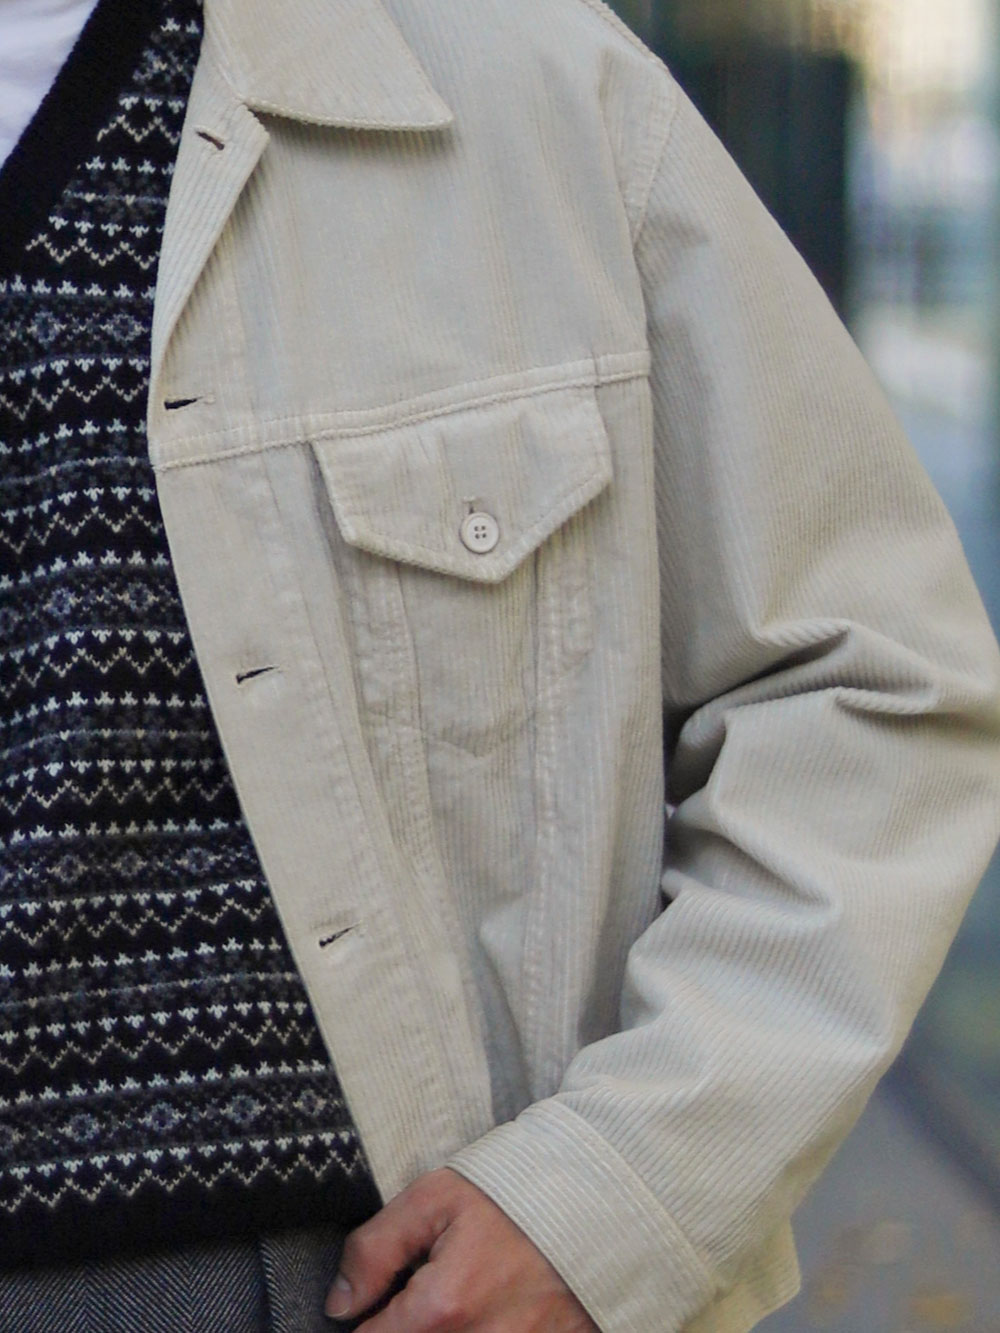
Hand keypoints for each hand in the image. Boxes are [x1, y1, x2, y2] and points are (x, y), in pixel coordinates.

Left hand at [325, 1166, 599, 1330]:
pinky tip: (485, 1311)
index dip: (365, 1318)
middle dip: (404, 1327)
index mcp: (443, 1310)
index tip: (378, 1298)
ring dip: (442, 1330)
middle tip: (421, 1294)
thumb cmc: (514, 1195)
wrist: (599, 1202)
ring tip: (458, 1299)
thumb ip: (377, 1248)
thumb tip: (339, 1303)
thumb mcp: (436, 1197)